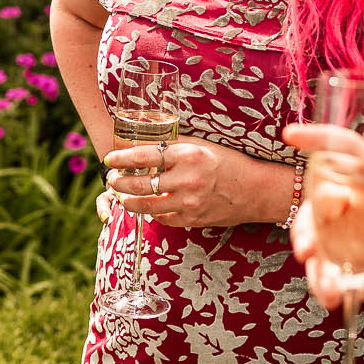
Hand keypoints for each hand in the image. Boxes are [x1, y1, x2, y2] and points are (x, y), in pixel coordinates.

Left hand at [101, 135, 289, 228]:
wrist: (254, 190)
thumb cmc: (227, 162)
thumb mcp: (201, 146)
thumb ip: (173, 146)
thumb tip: (143, 143)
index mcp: (188, 155)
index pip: (144, 157)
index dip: (121, 158)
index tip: (109, 159)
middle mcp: (187, 180)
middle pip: (140, 184)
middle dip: (119, 182)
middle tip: (111, 179)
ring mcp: (189, 203)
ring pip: (147, 206)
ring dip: (129, 201)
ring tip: (121, 196)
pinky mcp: (192, 220)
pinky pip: (163, 218)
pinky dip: (152, 212)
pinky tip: (147, 206)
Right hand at [284, 122, 363, 336]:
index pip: (352, 152)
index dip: (323, 140)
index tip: (294, 136)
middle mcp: (362, 204)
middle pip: (321, 193)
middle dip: (310, 216)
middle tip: (311, 244)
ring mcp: (349, 233)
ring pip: (312, 229)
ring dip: (309, 252)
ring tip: (325, 280)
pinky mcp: (342, 260)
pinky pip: (318, 264)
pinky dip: (318, 280)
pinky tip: (332, 295)